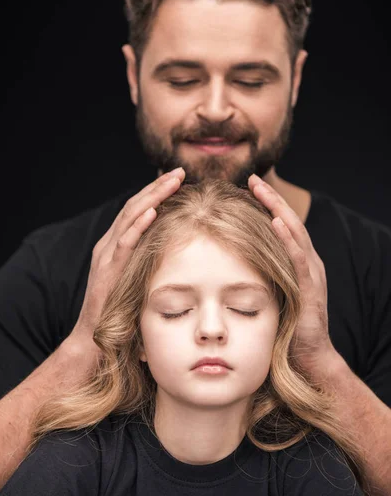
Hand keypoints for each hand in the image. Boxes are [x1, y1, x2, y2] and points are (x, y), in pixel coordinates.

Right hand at [70, 167, 184, 344]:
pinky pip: (124, 243)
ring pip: (130, 218)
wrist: (94, 337)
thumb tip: (177, 248)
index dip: (156, 191)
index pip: (137, 209)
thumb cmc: (120, 309)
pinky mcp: (109, 270)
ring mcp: (107, 255)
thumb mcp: (136, 277)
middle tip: (180, 172)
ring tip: (172, 181)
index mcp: (115, 244)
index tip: (178, 179)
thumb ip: (148, 260)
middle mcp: (109, 244)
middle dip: (158, 187)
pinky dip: (138, 225)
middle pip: (134, 206)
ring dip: (152, 197)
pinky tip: (153, 212)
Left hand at [248, 174, 337, 374]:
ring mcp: (311, 273)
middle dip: (271, 199)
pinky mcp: (310, 288)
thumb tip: (228, 263)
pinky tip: (275, 222)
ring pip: (294, 233)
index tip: (247, 186)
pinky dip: (287, 239)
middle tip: (253, 179)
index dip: (267, 205)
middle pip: (289, 221)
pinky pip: (298, 258)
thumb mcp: (269, 294)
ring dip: (277, 209)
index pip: (282, 225)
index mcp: (297, 262)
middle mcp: (307, 262)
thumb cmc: (284, 328)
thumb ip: (257, 275)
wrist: (308, 358)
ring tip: (261, 190)